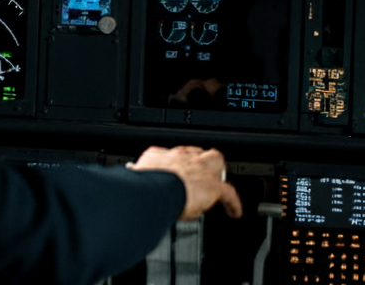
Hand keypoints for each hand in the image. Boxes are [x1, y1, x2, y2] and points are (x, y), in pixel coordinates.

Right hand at [127, 145, 242, 219]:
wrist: (155, 190)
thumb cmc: (144, 185)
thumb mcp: (138, 173)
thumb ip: (138, 172)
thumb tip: (130, 174)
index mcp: (163, 155)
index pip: (177, 154)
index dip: (182, 161)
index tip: (180, 168)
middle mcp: (183, 158)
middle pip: (199, 152)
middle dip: (202, 161)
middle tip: (202, 173)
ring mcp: (199, 170)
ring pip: (216, 163)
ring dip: (217, 173)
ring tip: (219, 184)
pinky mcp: (212, 186)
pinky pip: (229, 194)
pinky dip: (232, 203)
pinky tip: (234, 211)